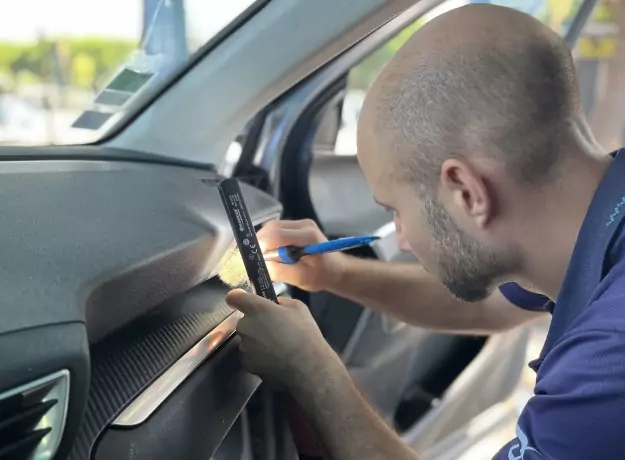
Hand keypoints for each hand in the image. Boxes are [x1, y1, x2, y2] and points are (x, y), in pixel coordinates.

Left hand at [226, 290, 342, 388]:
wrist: (307, 367)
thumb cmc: (304, 333)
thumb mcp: (298, 308)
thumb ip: (281, 302)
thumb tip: (275, 305)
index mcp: (257, 309)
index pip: (234, 297)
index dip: (238, 298)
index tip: (245, 302)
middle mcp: (246, 326)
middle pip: (244, 321)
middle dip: (255, 323)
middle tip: (274, 329)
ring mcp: (244, 346)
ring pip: (247, 339)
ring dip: (257, 340)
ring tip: (276, 347)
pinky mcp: (246, 363)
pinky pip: (249, 354)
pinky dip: (258, 355)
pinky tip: (274, 358)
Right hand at [258, 219, 345, 291]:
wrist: (335, 269)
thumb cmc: (321, 276)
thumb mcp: (301, 278)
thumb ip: (280, 271)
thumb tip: (261, 265)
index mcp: (307, 236)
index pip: (277, 235)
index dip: (262, 246)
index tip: (256, 259)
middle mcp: (304, 224)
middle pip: (272, 227)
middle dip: (261, 243)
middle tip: (257, 259)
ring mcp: (300, 223)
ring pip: (272, 226)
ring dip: (264, 241)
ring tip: (264, 257)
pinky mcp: (296, 225)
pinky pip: (276, 228)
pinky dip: (269, 239)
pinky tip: (271, 252)